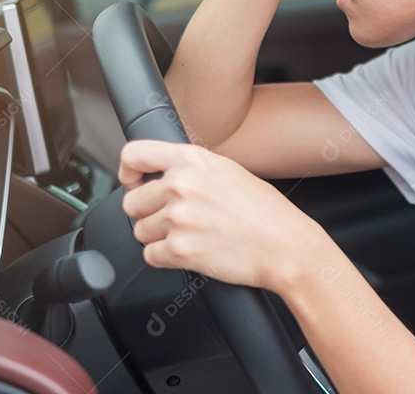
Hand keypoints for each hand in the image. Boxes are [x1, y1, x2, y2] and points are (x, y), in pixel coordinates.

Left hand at [119, 140, 321, 290]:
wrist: (286, 246)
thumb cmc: (266, 212)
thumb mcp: (229, 171)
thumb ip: (192, 168)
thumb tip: (162, 175)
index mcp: (192, 160)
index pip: (133, 155)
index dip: (128, 172)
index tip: (134, 183)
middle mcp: (181, 185)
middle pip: (131, 202)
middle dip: (148, 213)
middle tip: (176, 219)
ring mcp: (178, 218)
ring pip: (140, 231)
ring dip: (159, 237)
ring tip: (192, 235)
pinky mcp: (179, 250)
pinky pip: (150, 255)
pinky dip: (167, 258)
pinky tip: (193, 250)